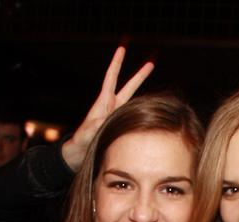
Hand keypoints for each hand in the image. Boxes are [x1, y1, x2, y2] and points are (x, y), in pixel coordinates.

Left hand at [60, 46, 153, 170]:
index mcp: (103, 103)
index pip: (112, 78)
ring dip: (146, 97)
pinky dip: (145, 112)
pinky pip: (136, 115)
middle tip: (151, 63)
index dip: (116, 63)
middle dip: (140, 75)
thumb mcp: (87, 133)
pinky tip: (155, 113)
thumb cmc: (81, 143)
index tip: (122, 49)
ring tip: (158, 97)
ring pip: (135, 101)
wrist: (79, 154)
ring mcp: (117, 115)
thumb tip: (105, 118)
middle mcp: (112, 106)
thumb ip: (95, 125)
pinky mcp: (122, 125)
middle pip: (129, 86)